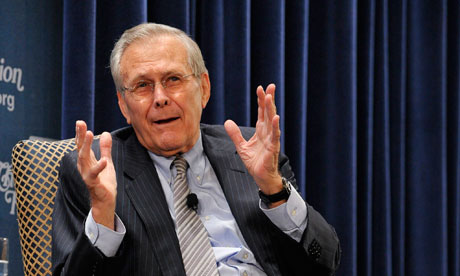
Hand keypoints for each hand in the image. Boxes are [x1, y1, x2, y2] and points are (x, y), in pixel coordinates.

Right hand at [75, 120, 116, 229]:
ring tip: (89, 134)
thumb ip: (106, 149)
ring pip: (84, 158)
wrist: (105, 201)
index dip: (81, 134)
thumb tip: (106, 133)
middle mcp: (84, 166)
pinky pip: (94, 174)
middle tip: (81, 123)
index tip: (80, 122)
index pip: (82, 145)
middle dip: (80, 136)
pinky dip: (99, 167)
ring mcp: (87, 175)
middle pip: (81, 148)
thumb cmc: (104, 182)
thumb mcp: (107, 162)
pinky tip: (105, 160)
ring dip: (86, 146)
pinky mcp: (93, 183)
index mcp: (87, 161)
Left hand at [224, 84, 283, 204]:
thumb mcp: (241, 146)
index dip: (261, 101)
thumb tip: (227, 122)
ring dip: (271, 109)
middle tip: (271, 86)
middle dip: (269, 100)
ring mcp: (271, 139)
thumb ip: (235, 134)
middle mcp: (267, 133)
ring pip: (271, 121)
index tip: (260, 89)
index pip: (261, 113)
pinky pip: (275, 136)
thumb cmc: (255, 162)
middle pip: (268, 113)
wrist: (261, 177)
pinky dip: (275, 127)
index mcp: (261, 131)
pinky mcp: (273, 148)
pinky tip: (275, 117)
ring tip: (270, 97)